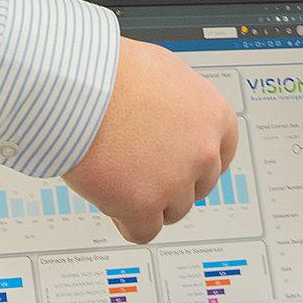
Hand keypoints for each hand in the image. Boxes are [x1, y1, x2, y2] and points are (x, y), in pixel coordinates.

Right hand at [63, 37, 238, 244]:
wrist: (78, 85)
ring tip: (118, 176)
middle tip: (143, 168)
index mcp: (213, 114)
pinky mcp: (144, 204)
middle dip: (172, 181)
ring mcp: (176, 181)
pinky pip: (143, 231)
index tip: (184, 165)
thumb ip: (180, 104)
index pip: (223, 153)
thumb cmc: (111, 71)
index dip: (199, 161)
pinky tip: (111, 203)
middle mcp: (202, 150)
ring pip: (172, 210)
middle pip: (198, 186)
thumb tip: (176, 118)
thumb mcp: (163, 72)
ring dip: (148, 200)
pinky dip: (127, 222)